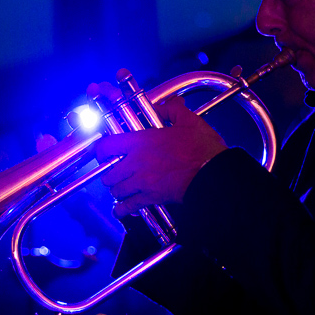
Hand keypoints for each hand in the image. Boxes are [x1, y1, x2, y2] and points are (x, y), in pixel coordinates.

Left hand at [94, 92, 226, 216]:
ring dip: (117, 189)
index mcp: (141, 141)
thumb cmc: (202, 148)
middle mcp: (136, 162)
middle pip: (107, 172)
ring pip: (115, 190)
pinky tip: (121, 209)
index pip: (106, 146)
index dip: (101, 150)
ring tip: (122, 187)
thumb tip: (165, 104)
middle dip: (109, 173)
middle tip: (115, 171)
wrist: (213, 174)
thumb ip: (171, 110)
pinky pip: (127, 206)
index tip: (105, 152)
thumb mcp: (188, 121)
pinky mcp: (150, 197)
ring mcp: (141, 182)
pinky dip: (121, 209)